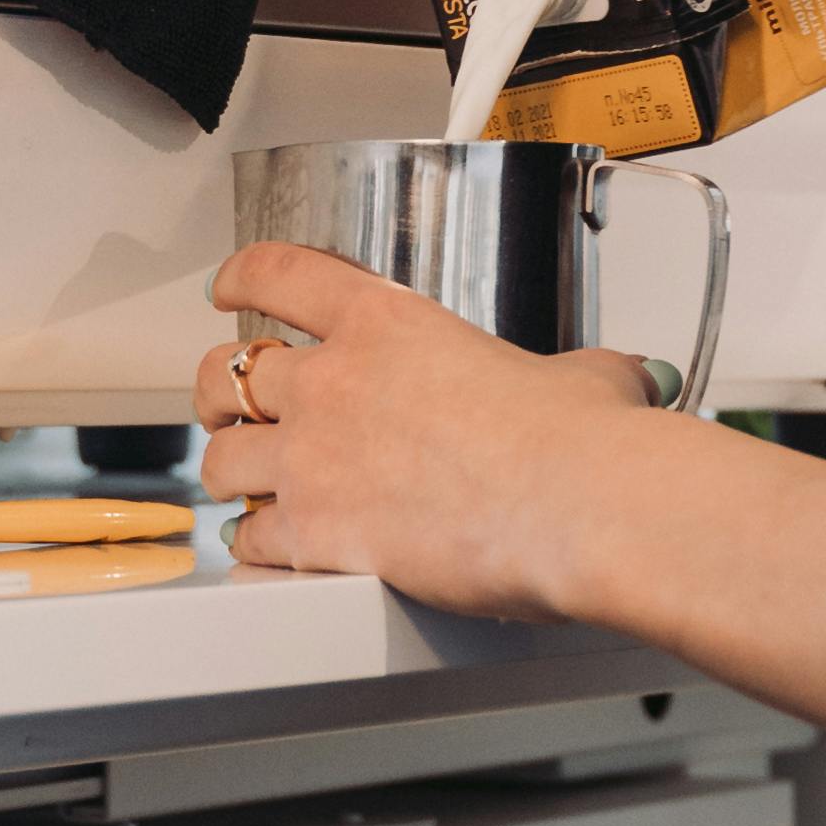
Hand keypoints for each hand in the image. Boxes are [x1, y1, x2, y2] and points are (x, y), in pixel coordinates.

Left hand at [196, 246, 660, 608]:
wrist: (575, 506)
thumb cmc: (579, 442)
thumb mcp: (581, 376)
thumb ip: (572, 373)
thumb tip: (610, 380)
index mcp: (388, 323)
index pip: (282, 275)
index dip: (242, 275)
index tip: (228, 285)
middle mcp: (335, 383)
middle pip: (229, 375)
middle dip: (216, 392)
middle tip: (224, 406)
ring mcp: (315, 459)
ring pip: (223, 462)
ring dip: (229, 474)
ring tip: (242, 488)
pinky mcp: (316, 535)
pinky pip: (250, 540)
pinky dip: (252, 547)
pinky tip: (267, 551)